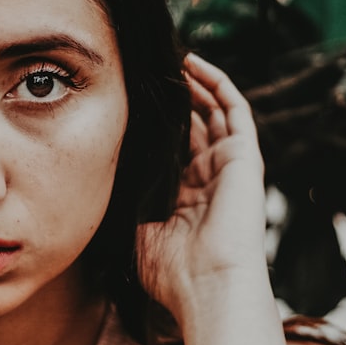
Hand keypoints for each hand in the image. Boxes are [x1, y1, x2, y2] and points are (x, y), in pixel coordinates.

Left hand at [136, 54, 267, 319]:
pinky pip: (234, 109)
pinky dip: (217, 83)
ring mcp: (228, 165)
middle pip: (194, 124)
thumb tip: (100, 171)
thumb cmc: (171, 271)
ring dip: (194, 82)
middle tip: (148, 70)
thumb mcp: (137, 231)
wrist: (207, 286)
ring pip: (214, 111)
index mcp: (184, 196)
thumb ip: (127, 201)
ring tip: (169, 58)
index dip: (154, 121)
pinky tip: (193, 64)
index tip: (130, 98)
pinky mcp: (245, 157)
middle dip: (174, 96)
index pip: (171, 147)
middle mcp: (208, 177)